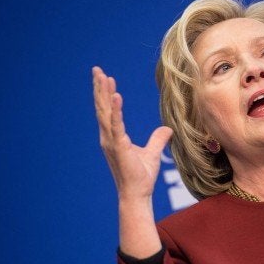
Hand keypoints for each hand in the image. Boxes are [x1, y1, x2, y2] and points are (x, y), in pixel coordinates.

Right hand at [93, 66, 172, 200]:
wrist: (137, 194)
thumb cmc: (141, 176)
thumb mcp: (152, 153)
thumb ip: (158, 139)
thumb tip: (167, 129)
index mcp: (113, 137)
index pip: (108, 110)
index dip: (106, 94)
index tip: (105, 77)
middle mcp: (108, 137)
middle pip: (102, 107)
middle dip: (99, 88)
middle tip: (96, 69)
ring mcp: (111, 142)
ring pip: (106, 113)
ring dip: (104, 94)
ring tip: (103, 76)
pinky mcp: (119, 147)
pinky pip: (116, 125)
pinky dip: (116, 110)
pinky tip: (116, 96)